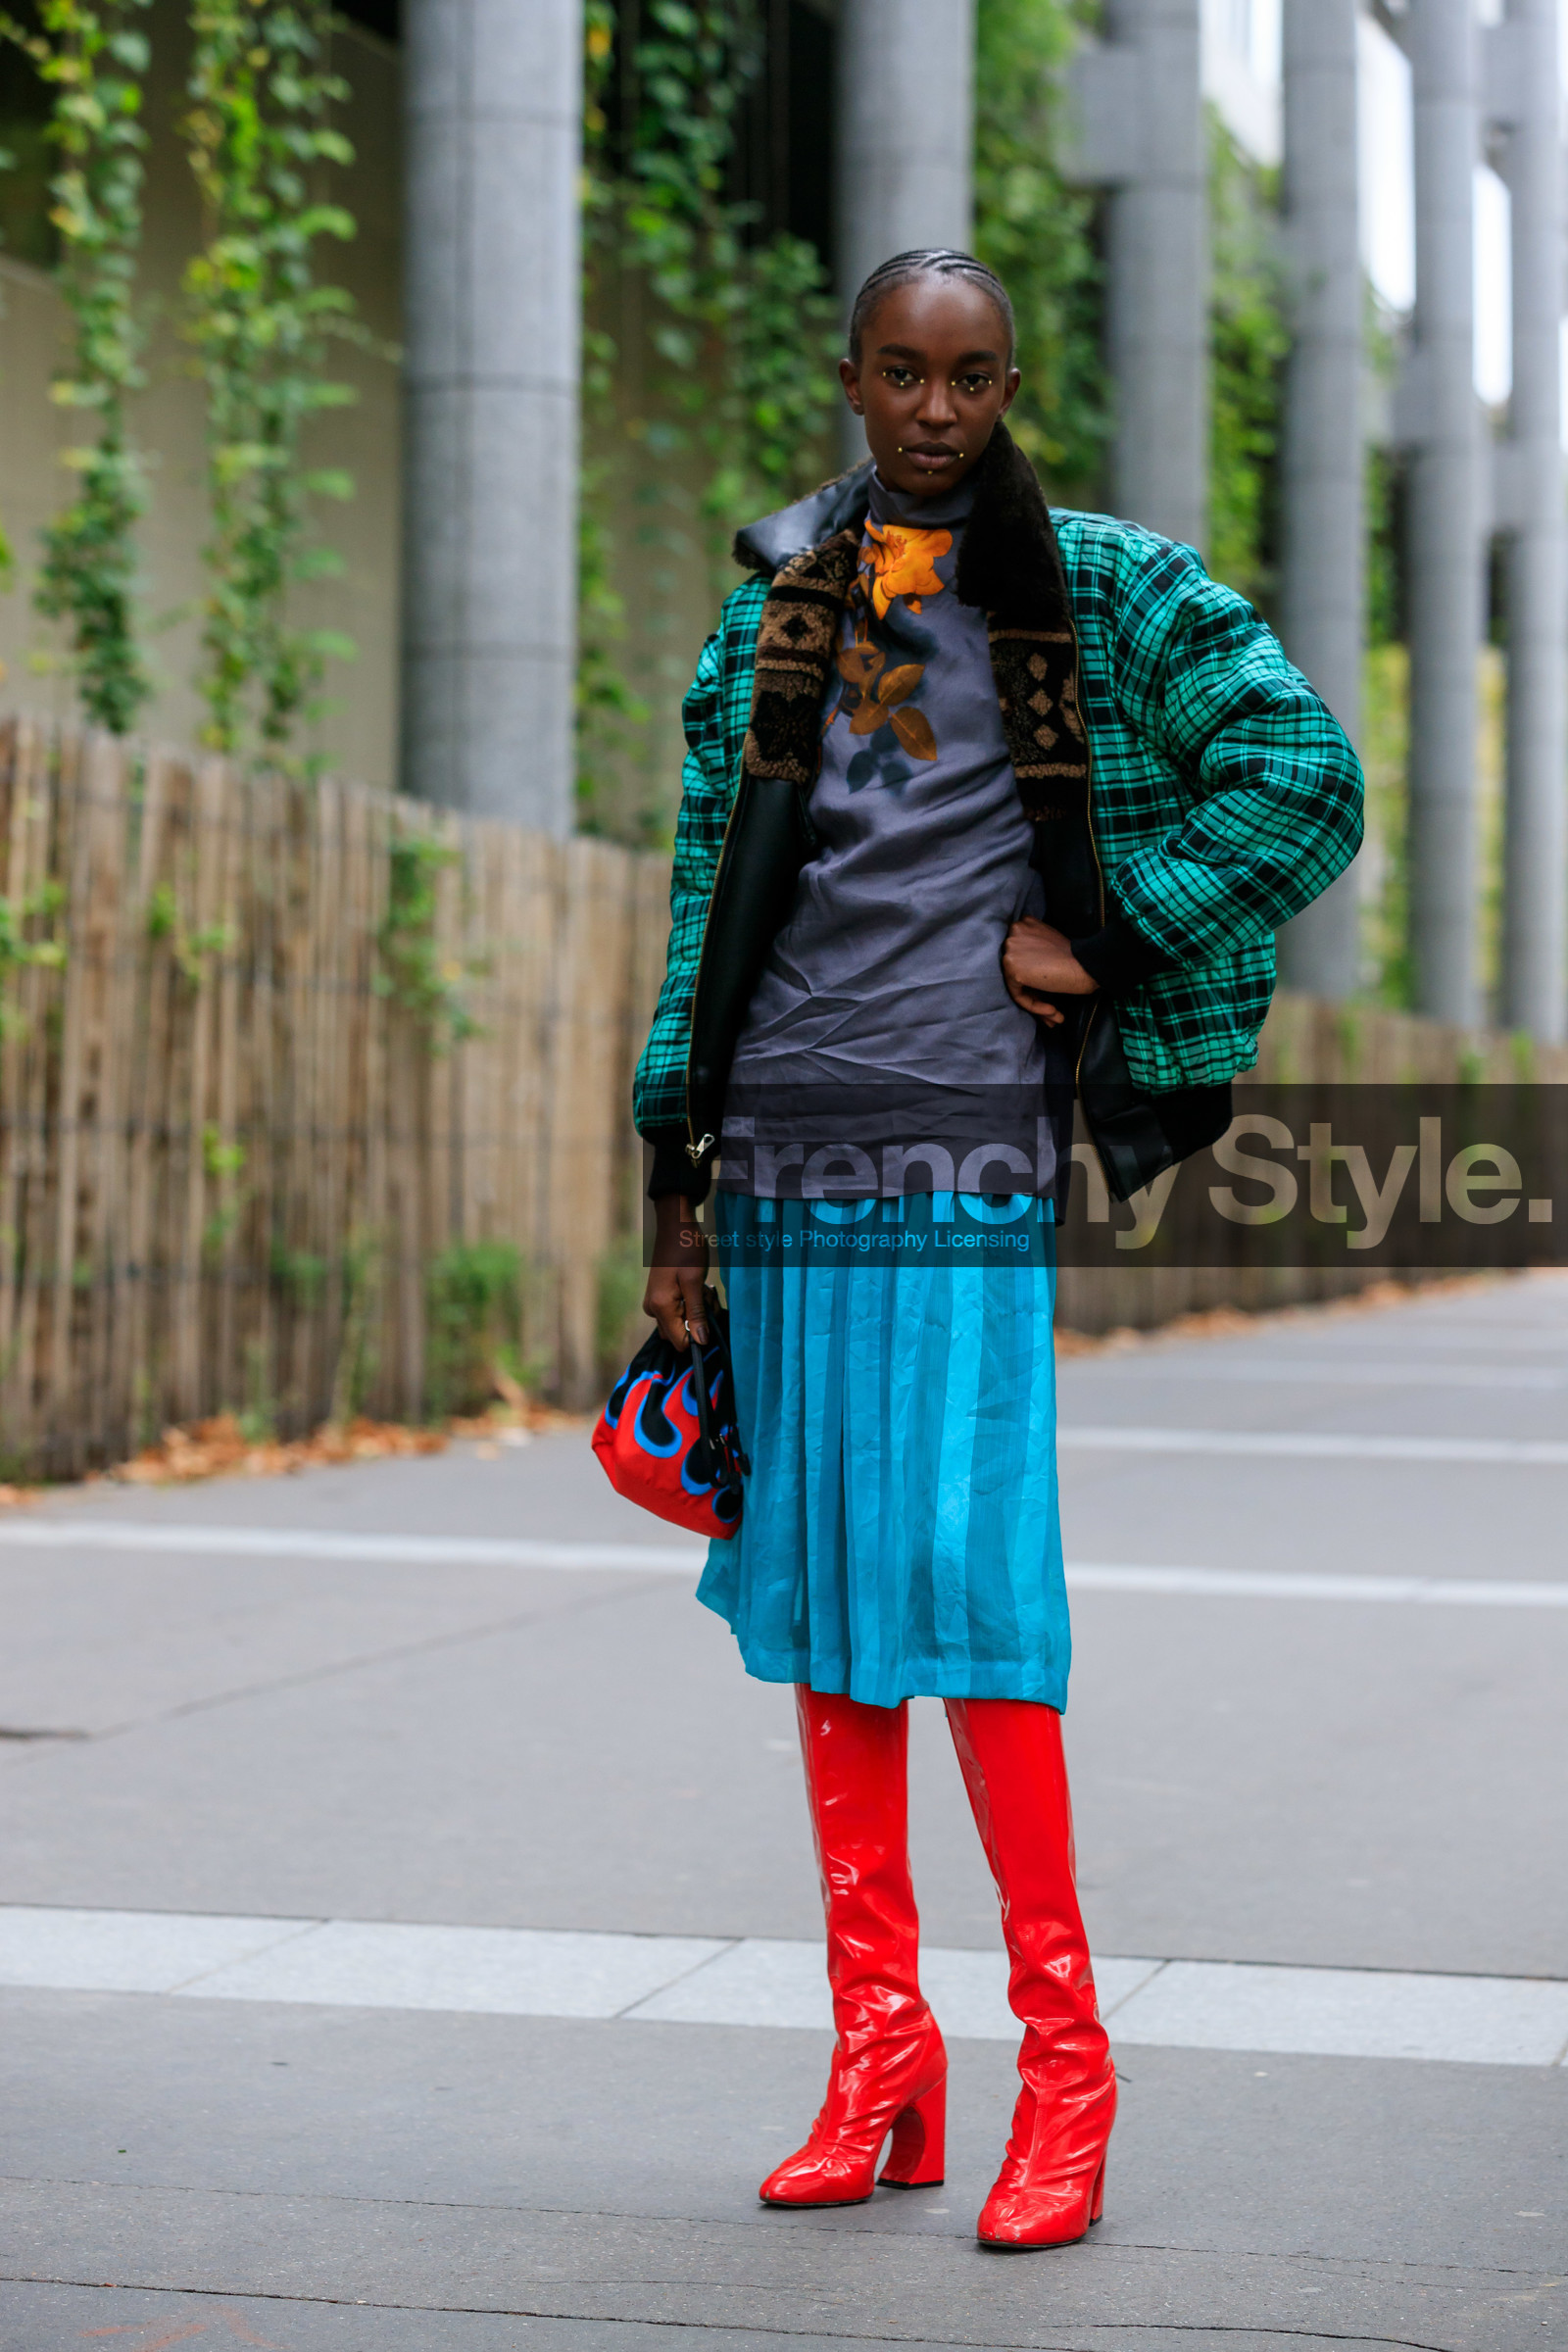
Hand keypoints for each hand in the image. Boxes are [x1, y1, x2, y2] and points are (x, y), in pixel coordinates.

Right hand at [643, 1194, 710, 1350]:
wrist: (675, 1226)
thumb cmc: (686, 1250)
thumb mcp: (695, 1282)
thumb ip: (697, 1313)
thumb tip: (701, 1342)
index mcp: (660, 1307)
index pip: (679, 1342)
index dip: (698, 1334)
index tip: (708, 1313)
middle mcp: (653, 1309)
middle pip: (679, 1334)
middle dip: (698, 1321)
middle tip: (707, 1297)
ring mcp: (654, 1303)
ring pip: (680, 1322)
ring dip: (696, 1311)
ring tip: (703, 1289)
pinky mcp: (659, 1297)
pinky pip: (676, 1311)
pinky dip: (690, 1304)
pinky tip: (697, 1287)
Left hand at [1002, 917, 1098, 1027]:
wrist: (1086, 963)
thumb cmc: (1075, 957)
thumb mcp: (1050, 941)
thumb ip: (1033, 950)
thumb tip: (1026, 971)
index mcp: (1023, 925)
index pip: (1021, 956)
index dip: (1034, 975)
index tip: (1048, 987)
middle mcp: (1013, 934)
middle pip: (1018, 971)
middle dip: (1036, 993)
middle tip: (1053, 1009)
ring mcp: (1010, 950)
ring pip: (1018, 986)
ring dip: (1039, 1005)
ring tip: (1056, 1016)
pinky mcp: (1012, 968)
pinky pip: (1019, 996)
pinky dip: (1036, 1007)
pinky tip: (1054, 1012)